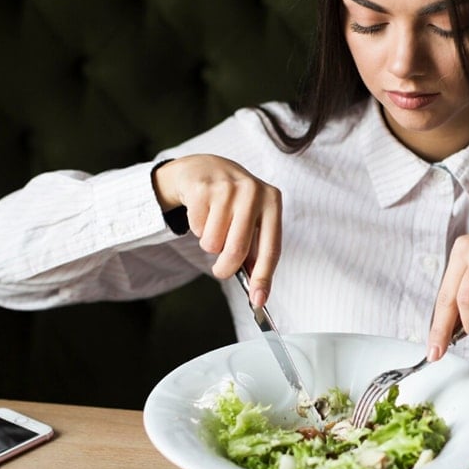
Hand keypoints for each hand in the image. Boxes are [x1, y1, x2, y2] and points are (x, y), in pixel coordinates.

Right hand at [152, 155, 280, 305]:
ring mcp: (227, 187)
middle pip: (237, 250)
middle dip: (225, 268)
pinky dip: (197, 228)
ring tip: (213, 225)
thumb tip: (257, 292)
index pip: (271, 248)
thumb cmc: (232, 202)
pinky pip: (196, 229)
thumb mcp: (251, 218)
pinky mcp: (202, 188)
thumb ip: (256, 250)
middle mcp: (253, 191)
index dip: (263, 278)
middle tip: (220, 270)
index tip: (258, 301)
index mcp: (272, 201)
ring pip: (212, 242)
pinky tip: (203, 212)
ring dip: (209, 243)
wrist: (204, 168)